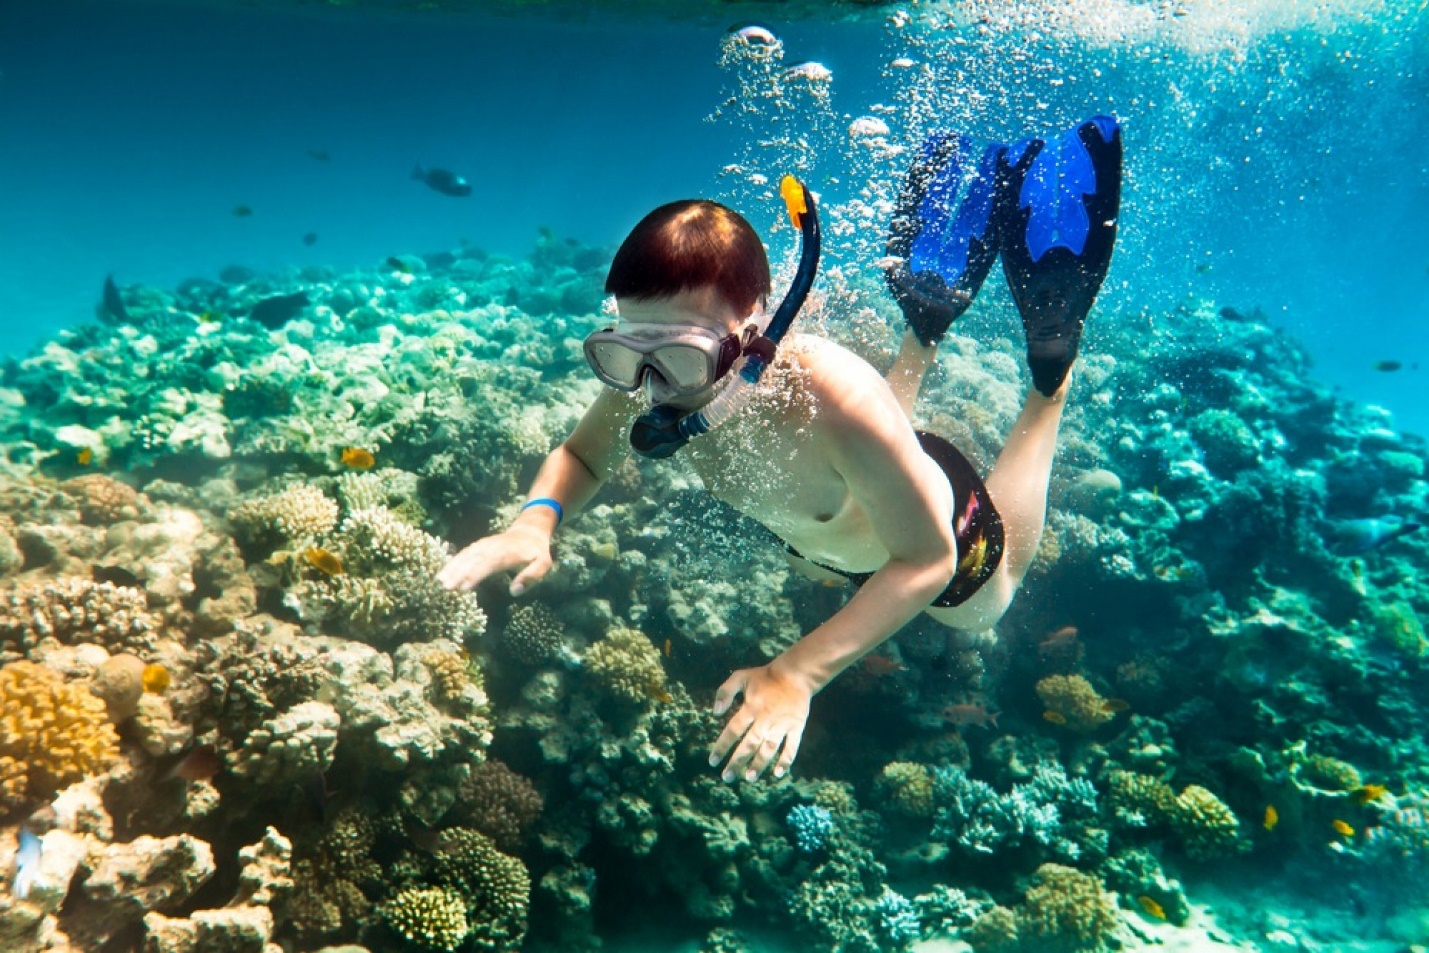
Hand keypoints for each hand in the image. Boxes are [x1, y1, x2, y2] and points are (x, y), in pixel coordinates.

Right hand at [436, 525, 551, 594]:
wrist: (529, 530)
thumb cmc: (536, 552)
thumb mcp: (543, 564)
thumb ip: (531, 577)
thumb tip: (515, 591)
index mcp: (508, 553)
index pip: (489, 564)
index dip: (476, 575)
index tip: (464, 587)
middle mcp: (493, 548)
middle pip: (473, 560)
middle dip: (458, 573)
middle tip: (445, 587)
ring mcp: (484, 545)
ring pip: (465, 555)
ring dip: (452, 567)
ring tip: (439, 580)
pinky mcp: (479, 546)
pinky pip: (464, 553)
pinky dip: (453, 561)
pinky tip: (444, 571)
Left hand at [708, 663, 812, 781]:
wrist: (795, 674)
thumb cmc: (765, 677)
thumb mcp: (740, 676)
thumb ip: (725, 692)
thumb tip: (714, 712)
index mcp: (750, 708)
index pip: (733, 731)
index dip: (722, 747)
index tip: (713, 761)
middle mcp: (765, 719)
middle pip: (749, 744)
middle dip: (737, 762)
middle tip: (727, 777)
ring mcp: (781, 725)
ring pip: (769, 749)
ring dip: (759, 764)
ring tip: (749, 777)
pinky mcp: (796, 727)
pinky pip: (791, 747)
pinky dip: (785, 761)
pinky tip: (778, 773)